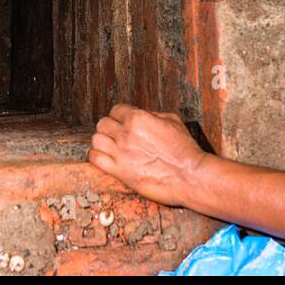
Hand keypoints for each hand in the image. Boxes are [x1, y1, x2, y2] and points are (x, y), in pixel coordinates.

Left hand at [89, 104, 205, 206]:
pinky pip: (95, 159)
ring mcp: (121, 153)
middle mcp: (126, 134)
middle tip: (116, 135)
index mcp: (138, 118)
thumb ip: (152, 115)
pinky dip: (96, 157)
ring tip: (109, 146)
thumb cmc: (184, 149)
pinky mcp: (120, 172)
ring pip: (96, 140)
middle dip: (109, 127)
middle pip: (102, 124)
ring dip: (101, 142)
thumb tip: (142, 115)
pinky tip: (104, 158)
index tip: (122, 122)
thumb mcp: (172, 121)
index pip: (116, 109)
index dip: (120, 115)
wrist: (189, 175)